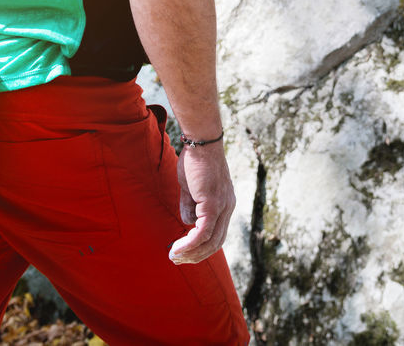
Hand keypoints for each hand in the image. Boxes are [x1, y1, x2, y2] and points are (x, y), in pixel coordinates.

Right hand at [169, 144, 235, 263]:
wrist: (202, 142)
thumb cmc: (196, 161)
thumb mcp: (192, 188)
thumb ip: (191, 206)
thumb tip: (187, 223)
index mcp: (226, 204)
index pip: (218, 234)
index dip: (202, 247)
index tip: (185, 253)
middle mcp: (228, 208)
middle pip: (216, 243)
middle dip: (196, 256)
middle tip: (177, 260)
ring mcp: (222, 207)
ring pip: (210, 241)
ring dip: (191, 253)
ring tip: (174, 257)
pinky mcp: (213, 204)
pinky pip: (203, 232)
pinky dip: (190, 244)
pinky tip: (177, 248)